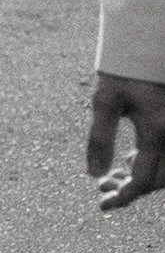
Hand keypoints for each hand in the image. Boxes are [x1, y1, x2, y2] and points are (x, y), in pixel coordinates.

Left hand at [86, 72, 164, 210]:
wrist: (145, 46)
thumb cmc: (122, 71)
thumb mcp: (104, 101)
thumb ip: (100, 138)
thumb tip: (94, 174)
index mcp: (156, 131)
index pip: (142, 180)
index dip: (123, 198)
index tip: (103, 205)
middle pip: (158, 180)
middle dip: (131, 190)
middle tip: (103, 189)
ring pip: (164, 171)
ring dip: (140, 179)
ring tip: (112, 177)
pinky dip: (149, 164)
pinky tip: (129, 158)